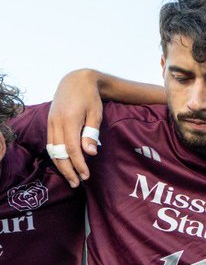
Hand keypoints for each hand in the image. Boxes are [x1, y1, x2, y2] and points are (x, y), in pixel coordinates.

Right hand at [47, 69, 103, 186]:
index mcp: (68, 120)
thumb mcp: (95, 113)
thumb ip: (92, 133)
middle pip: (59, 152)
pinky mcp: (49, 123)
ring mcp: (50, 122)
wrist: (75, 80)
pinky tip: (64, 165)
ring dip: (61, 166)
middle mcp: (56, 122)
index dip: (78, 164)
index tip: (86, 176)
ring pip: (52, 149)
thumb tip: (91, 153)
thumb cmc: (90, 97)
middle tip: (78, 184)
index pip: (71, 148)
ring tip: (71, 179)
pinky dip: (56, 156)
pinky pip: (50, 143)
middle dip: (68, 170)